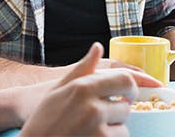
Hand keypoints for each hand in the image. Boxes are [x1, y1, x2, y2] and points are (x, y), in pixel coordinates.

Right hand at [20, 43, 161, 135]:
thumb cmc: (43, 119)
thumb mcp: (59, 89)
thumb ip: (82, 68)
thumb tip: (98, 47)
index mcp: (83, 88)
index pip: (125, 80)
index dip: (131, 88)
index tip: (128, 96)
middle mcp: (92, 107)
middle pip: (126, 108)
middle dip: (119, 114)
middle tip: (106, 118)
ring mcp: (96, 128)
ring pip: (124, 128)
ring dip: (114, 130)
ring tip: (93, 131)